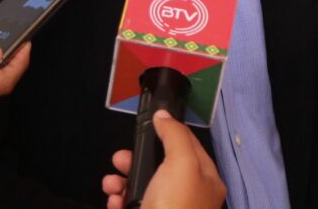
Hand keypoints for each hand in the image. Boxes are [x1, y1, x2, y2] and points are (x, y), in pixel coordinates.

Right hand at [102, 110, 225, 208]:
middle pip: (161, 165)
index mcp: (205, 180)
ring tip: (111, 183)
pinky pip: (131, 205)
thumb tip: (164, 117)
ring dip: (123, 180)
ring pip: (143, 186)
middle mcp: (188, 195)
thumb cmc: (176, 206)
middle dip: (136, 159)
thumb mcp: (182, 162)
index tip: (149, 125)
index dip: (168, 132)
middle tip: (120, 158)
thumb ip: (174, 135)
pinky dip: (119, 200)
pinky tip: (113, 201)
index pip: (188, 145)